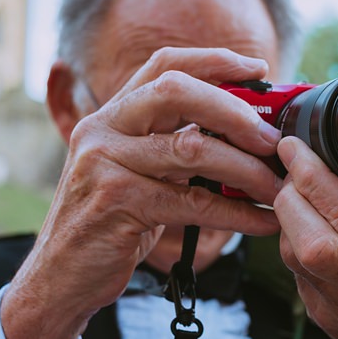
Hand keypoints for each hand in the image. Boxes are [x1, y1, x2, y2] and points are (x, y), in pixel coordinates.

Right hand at [3, 48, 282, 338]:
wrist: (59, 278)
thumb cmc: (109, 225)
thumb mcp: (134, 172)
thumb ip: (171, 143)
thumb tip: (242, 130)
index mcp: (111, 115)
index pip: (164, 65)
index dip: (215, 60)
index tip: (258, 70)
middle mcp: (103, 129)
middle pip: (177, 91)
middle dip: (234, 109)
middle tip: (272, 138)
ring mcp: (105, 163)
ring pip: (191, 148)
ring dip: (246, 168)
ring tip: (278, 186)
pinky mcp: (117, 203)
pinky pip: (192, 201)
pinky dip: (235, 212)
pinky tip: (262, 221)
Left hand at [273, 137, 337, 338]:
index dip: (316, 180)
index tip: (295, 148)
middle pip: (315, 241)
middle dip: (291, 196)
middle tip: (289, 167)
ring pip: (296, 255)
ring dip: (285, 216)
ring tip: (293, 190)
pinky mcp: (321, 315)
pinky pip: (291, 270)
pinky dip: (288, 238)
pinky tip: (296, 221)